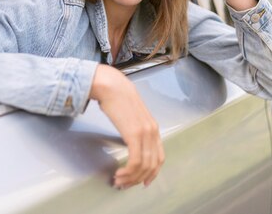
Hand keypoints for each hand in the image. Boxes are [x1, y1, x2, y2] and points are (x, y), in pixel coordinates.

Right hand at [89, 64, 163, 188]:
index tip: (143, 182)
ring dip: (130, 178)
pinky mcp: (134, 134)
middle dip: (138, 179)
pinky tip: (118, 173)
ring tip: (118, 180)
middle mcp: (153, 132)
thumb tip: (131, 143)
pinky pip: (135, 161)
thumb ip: (136, 129)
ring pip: (143, 166)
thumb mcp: (132, 116)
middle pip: (152, 165)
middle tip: (125, 184)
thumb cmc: (118, 98)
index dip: (153, 173)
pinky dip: (128, 171)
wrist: (112, 86)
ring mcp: (145, 133)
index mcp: (153, 128)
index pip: (159, 157)